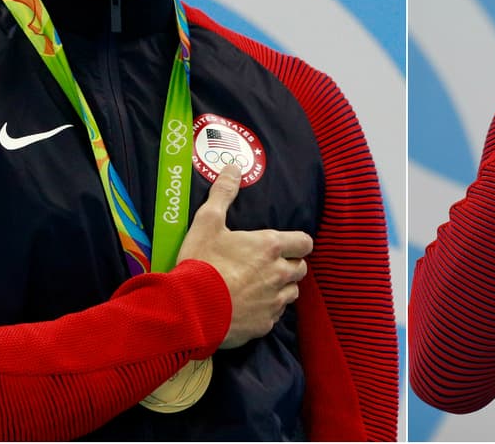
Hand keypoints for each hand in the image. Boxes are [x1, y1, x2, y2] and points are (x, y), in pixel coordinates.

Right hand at [177, 164, 312, 348]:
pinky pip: (275, 315)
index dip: (297, 243)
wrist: (190, 310)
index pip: (304, 242)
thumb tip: (232, 168)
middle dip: (289, 265)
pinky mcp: (264, 324)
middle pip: (301, 269)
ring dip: (281, 288)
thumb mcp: (207, 222)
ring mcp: (273, 302)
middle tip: (268, 264)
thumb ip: (223, 194)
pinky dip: (267, 310)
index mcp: (270, 247)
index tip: (285, 244)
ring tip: (259, 285)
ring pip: (292, 293)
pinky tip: (248, 307)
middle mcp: (279, 274)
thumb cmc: (200, 263)